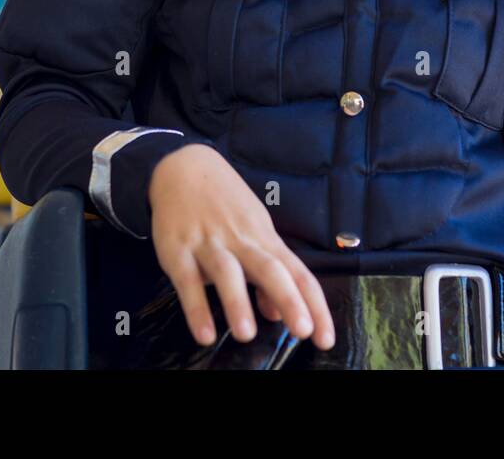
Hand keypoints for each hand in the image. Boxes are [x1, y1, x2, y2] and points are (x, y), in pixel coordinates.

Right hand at [147, 144, 335, 349]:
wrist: (183, 167)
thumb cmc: (224, 205)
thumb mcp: (252, 231)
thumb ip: (267, 274)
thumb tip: (278, 313)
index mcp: (265, 238)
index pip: (298, 273)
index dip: (314, 305)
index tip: (326, 337)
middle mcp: (242, 240)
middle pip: (271, 269)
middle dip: (289, 299)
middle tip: (304, 330)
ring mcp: (209, 244)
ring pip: (227, 272)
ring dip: (237, 302)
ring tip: (246, 335)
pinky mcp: (178, 250)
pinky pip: (187, 281)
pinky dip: (196, 307)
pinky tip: (204, 333)